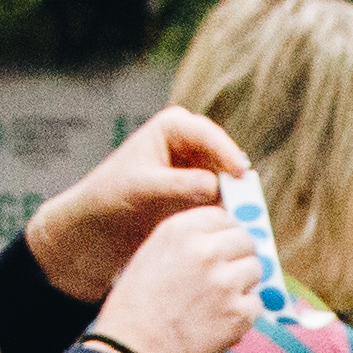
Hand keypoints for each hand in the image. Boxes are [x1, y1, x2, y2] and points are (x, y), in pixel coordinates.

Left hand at [20, 105, 253, 298]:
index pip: (207, 134)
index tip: (240, 172)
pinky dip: (231, 210)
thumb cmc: (113, 195)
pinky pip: (226, 197)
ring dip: (238, 197)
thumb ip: (178, 184)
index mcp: (174, 126)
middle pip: (224, 156)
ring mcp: (201, 166)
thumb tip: (214, 186)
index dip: (227, 152)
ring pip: (229, 179)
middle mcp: (192, 141)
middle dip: (236, 178)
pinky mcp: (205, 190)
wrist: (102, 222)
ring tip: (246, 216)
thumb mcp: (143, 187)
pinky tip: (237, 225)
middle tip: (250, 199)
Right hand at [99, 199, 260, 352]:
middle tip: (224, 278)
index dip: (226, 234)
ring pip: (255, 270)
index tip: (223, 248)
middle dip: (239, 258)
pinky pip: (256, 304)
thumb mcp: (152, 256)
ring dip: (243, 285)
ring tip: (217, 302)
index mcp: (181, 230)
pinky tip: (218, 322)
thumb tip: (226, 241)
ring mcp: (225, 282)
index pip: (224, 217)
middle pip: (245, 241)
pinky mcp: (238, 312)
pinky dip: (243, 314)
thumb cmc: (136, 308)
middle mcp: (206, 250)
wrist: (133, 352)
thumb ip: (188, 243)